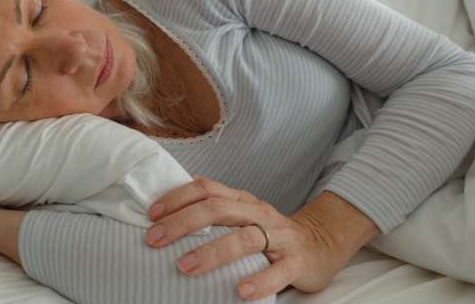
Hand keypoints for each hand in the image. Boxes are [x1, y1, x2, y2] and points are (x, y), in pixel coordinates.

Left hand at [144, 176, 378, 300]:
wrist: (322, 243)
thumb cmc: (271, 231)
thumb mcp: (243, 212)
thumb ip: (215, 202)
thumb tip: (181, 184)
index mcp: (242, 200)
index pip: (207, 189)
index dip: (177, 197)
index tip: (151, 213)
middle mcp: (258, 213)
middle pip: (218, 209)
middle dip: (183, 222)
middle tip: (154, 238)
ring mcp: (279, 237)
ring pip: (244, 238)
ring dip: (212, 252)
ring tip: (185, 267)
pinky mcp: (298, 262)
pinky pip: (278, 271)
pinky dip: (260, 281)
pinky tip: (240, 291)